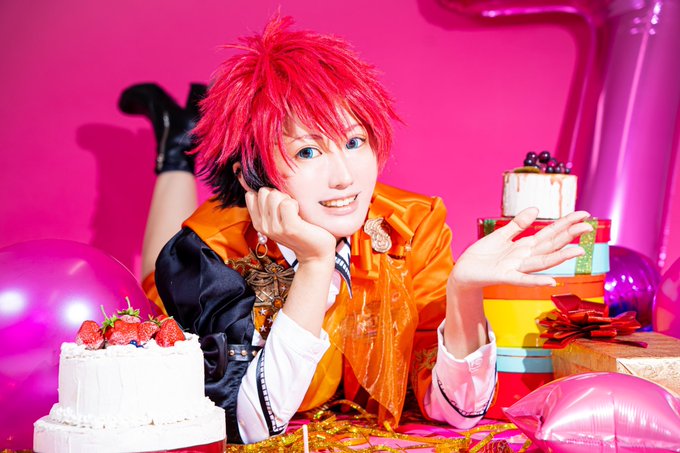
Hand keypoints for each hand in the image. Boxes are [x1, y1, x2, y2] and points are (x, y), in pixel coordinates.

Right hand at [245, 188, 335, 263]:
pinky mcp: (290, 227)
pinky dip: (295, 204)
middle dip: (278, 195)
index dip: (267, 194)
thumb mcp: (278, 220)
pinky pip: (287, 203)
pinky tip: (300, 215)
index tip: (278, 204)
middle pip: (264, 192)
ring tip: (295, 212)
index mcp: (258, 223)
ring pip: (274, 195)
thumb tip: (263, 186)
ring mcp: (275, 228)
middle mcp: (263, 227)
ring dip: (287, 199)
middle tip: (289, 209)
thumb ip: (268, 206)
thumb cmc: (299, 231)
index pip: (251, 195)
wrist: (315, 252)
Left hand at [451, 208, 593, 288]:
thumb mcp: (501, 235)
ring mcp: (516, 268)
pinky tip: (550, 281)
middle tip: (589, 226)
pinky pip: (522, 280)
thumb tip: (536, 208)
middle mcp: (525, 257)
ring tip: (578, 251)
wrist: (464, 272)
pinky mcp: (504, 277)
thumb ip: (518, 224)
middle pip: (550, 245)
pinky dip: (535, 281)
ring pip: (541, 262)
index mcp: (525, 246)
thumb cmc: (483, 255)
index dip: (566, 223)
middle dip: (569, 236)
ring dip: (560, 257)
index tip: (584, 214)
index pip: (550, 233)